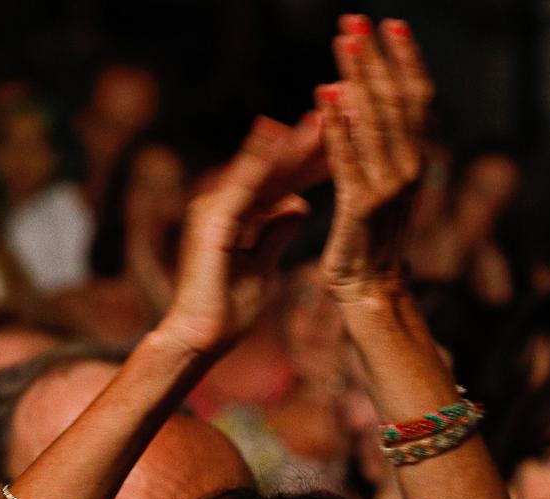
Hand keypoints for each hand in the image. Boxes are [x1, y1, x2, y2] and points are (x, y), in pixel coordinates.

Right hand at [151, 116, 322, 357]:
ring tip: (326, 115)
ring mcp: (216, 208)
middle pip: (277, 166)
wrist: (200, 340)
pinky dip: (262, 161)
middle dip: (312, 140)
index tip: (349, 133)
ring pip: (263, 169)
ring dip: (294, 142)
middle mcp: (226, 202)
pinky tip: (282, 136)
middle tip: (344, 107)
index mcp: (242, 213)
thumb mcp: (265, 265)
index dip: (316, 156)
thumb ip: (278, 232)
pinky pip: (243, 186)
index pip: (286, 178)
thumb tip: (299, 204)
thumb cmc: (228, 310)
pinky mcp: (212, 221)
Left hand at [318, 16, 432, 306]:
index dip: (406, 60)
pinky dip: (339, 126)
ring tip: (343, 44)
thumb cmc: (370, 236)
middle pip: (395, 101)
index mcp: (416, 160)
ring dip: (358, 78)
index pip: (417, 99)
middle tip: (357, 21)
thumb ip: (375, 143)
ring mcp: (388, 188)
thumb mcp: (380, 182)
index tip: (392, 25)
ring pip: (374, 121)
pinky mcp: (361, 207)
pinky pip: (348, 159)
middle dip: (376, 58)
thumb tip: (358, 95)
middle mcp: (410, 169)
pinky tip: (326, 97)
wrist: (371, 289)